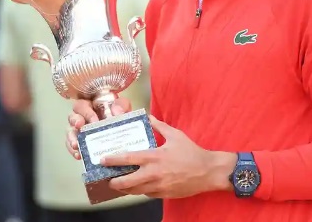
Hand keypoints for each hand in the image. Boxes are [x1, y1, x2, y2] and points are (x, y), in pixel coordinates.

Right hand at [65, 97, 131, 159]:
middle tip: (80, 127)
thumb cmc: (119, 117)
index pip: (82, 105)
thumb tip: (117, 112)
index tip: (94, 120)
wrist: (123, 133)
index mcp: (89, 106)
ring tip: (76, 145)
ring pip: (70, 132)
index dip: (86, 112)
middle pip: (72, 117)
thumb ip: (121, 105)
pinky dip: (73, 151)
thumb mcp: (123, 107)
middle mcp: (81, 117)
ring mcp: (78, 131)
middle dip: (75, 122)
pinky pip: (71, 146)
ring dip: (72, 138)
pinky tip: (78, 155)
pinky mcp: (79, 143)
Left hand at [101, 116, 235, 198]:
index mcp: (154, 157)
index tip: (102, 160)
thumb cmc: (192, 152)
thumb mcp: (175, 135)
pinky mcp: (165, 194)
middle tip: (108, 179)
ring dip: (125, 189)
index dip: (113, 160)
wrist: (209, 172)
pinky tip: (137, 188)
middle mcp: (154, 173)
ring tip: (118, 185)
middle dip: (114, 182)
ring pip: (136, 191)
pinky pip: (147, 194)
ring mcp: (159, 186)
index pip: (128, 159)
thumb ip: (159, 126)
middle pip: (127, 181)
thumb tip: (149, 117)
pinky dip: (140, 191)